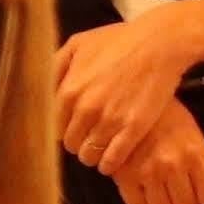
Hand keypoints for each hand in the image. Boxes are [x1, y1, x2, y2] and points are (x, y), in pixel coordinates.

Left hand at [56, 0, 203, 173]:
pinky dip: (110, 163)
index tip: (73, 128)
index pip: (54, 127)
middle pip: (71, 143)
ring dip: (94, 155)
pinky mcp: (133, 129)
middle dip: (78, 142)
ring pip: (90, 154)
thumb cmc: (119, 40)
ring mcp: (110, 120)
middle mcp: (85, 109)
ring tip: (101, 148)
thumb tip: (43, 90)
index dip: (63, 129)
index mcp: (68, 90)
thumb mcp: (78, 43)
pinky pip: (113, 159)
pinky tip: (112, 160)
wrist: (160, 43)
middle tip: (89, 137)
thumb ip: (56, 66)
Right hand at [107, 98, 203, 203]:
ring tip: (161, 192)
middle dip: (185, 201)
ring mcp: (148, 172)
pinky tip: (144, 193)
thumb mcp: (196, 137)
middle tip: (178, 189)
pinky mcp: (125, 176)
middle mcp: (173, 166)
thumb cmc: (170, 118)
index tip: (199, 190)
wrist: (133, 101)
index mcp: (195, 154)